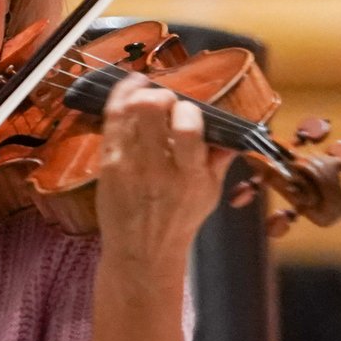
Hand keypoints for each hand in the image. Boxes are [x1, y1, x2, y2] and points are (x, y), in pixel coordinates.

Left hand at [92, 74, 236, 273]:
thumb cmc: (178, 219)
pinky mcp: (107, 163)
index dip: (187, 110)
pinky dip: (120, 97)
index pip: (187, 129)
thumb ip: (220, 159)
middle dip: (161, 96)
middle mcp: (156, 168)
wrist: (142, 251)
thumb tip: (234, 132)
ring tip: (147, 90)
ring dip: (139, 93)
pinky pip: (110, 120)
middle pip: (151, 111)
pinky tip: (130, 89)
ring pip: (127, 111)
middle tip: (166, 101)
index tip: (188, 110)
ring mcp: (127, 164)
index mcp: (188, 175)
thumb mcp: (210, 193)